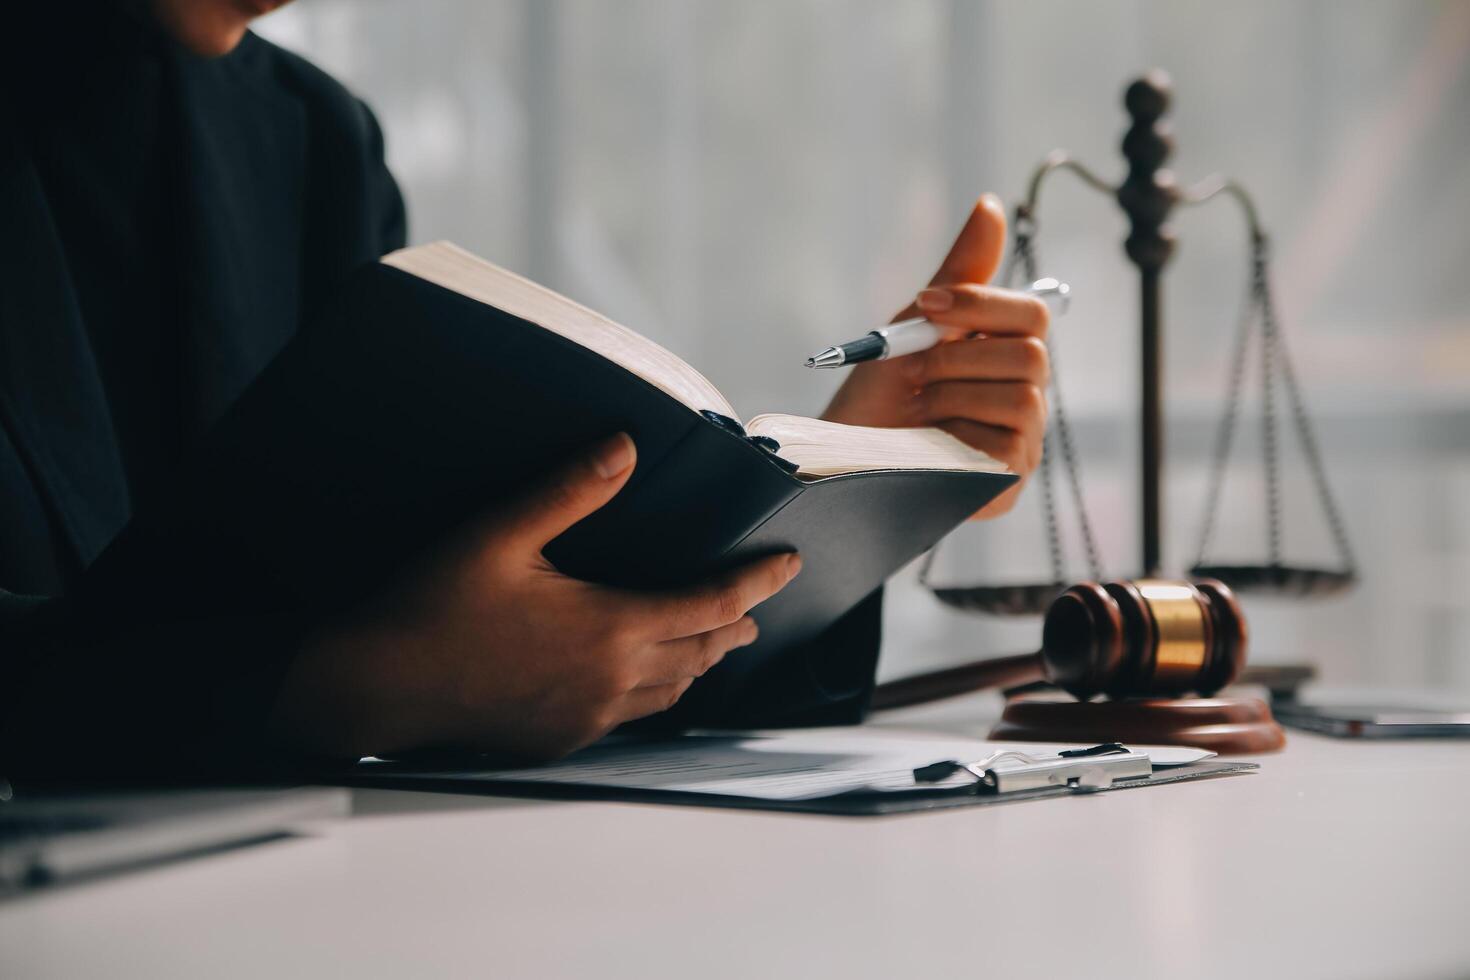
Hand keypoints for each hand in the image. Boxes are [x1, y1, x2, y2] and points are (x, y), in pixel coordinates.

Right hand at [268, 433, 800, 760]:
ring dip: (702, 660)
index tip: (787, 563)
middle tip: (755, 603)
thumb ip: (569, 489)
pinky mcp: (561, 739)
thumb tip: (624, 447)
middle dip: (736, 623)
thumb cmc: (434, 605)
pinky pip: (634, 716)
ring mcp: (588, 717)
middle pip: (703, 652)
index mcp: (610, 629)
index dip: (756, 582)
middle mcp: (612, 681)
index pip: (711, 605)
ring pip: (673, 691)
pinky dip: (658, 690)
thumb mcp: (500, 533)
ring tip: (714, 640)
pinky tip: (644, 678)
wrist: (378, 684)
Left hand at [822, 194, 1049, 518]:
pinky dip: (954, 437)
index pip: (1032, 313)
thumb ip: (959, 272)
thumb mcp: (912, 326)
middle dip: (958, 357)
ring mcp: (1020, 441)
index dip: (980, 303)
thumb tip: (991, 204)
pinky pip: (1003, 446)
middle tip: (914, 372)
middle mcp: (1023, 395)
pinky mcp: (1006, 481)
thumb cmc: (879, 393)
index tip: (923, 304)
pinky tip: (926, 442)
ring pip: (1019, 398)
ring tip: (915, 410)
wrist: (842, 454)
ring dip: (950, 396)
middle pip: (1032, 355)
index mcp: (1006, 352)